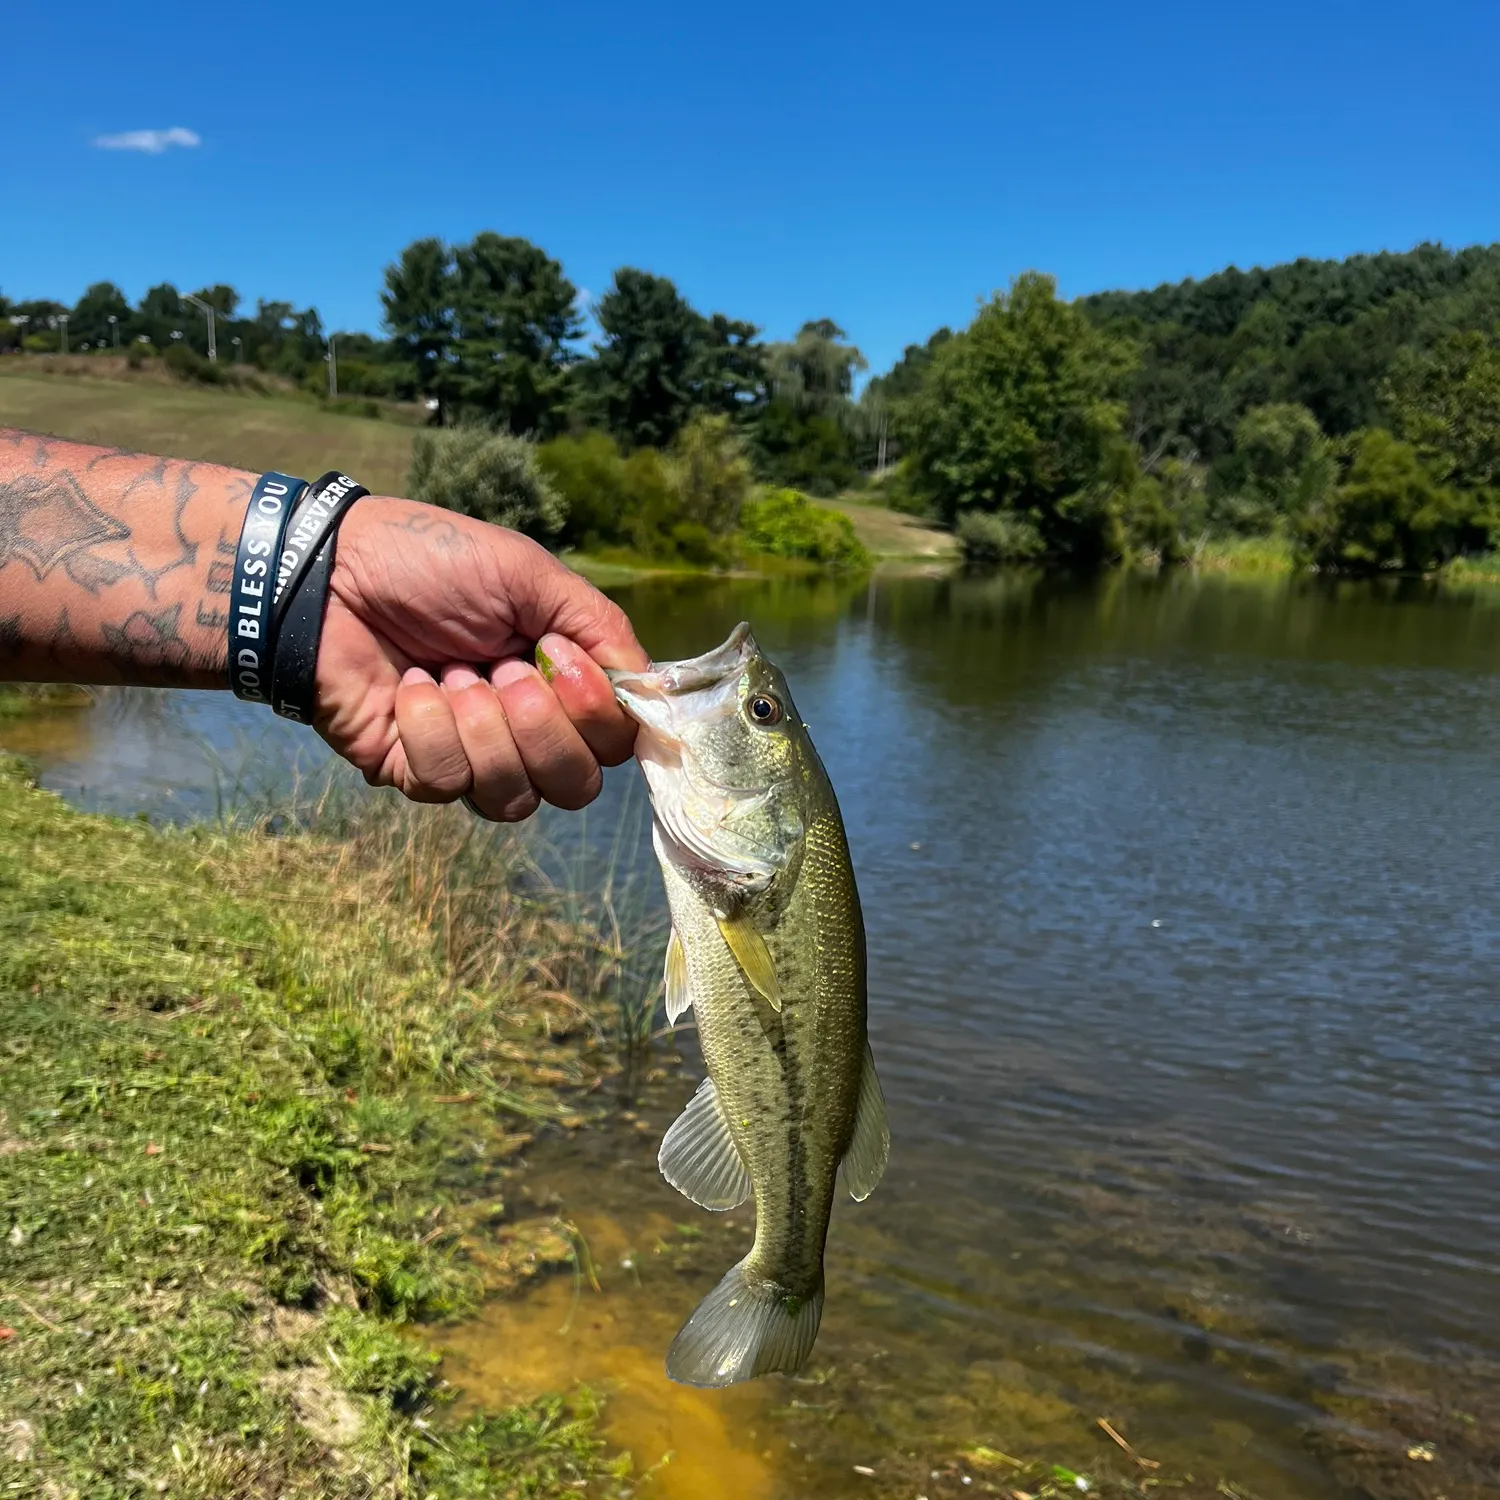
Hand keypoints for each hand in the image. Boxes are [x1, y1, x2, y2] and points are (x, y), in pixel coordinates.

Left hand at [316, 497, 649, 817]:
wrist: (331, 572)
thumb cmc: (431, 563)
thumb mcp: (531, 576)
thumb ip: (601, 630)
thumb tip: (654, 691)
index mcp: (561, 685)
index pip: (617, 744)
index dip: (598, 715)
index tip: (556, 655)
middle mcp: (526, 731)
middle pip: (577, 786)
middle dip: (542, 728)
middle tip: (500, 668)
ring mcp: (472, 758)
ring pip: (516, 798)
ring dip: (484, 728)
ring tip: (450, 672)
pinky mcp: (417, 773)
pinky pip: (448, 784)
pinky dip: (431, 728)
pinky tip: (411, 686)